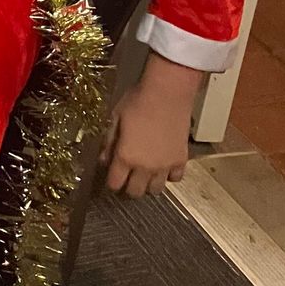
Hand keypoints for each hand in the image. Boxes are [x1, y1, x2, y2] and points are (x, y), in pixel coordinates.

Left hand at [100, 62, 198, 197]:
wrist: (167, 93)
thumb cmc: (138, 101)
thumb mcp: (115, 118)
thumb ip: (108, 142)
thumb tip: (103, 159)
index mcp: (126, 156)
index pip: (115, 183)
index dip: (111, 182)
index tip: (111, 176)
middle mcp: (145, 167)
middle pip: (135, 192)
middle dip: (128, 186)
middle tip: (127, 176)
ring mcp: (165, 166)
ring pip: (155, 190)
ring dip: (148, 184)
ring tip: (145, 172)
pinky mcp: (181, 161)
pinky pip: (174, 179)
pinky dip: (168, 175)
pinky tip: (163, 165)